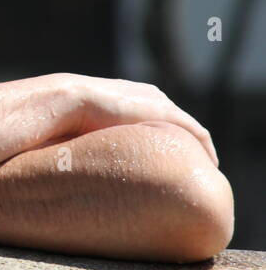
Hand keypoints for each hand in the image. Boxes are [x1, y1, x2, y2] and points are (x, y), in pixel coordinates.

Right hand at [45, 73, 216, 165]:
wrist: (67, 101)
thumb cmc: (62, 120)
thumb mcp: (78, 131)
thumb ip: (89, 142)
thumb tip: (74, 167)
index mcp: (128, 98)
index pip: (156, 119)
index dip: (164, 140)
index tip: (168, 161)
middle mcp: (148, 97)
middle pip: (178, 123)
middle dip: (186, 144)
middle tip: (191, 170)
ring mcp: (159, 104)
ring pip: (190, 129)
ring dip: (198, 149)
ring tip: (201, 172)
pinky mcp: (167, 114)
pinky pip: (197, 133)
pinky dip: (205, 149)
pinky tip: (207, 167)